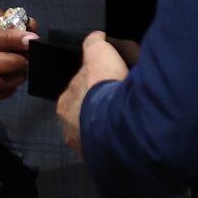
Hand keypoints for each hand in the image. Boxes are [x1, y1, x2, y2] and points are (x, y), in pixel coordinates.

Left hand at [56, 29, 132, 151]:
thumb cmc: (105, 88)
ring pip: (97, 132)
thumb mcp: (101, 56)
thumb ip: (96, 45)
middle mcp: (69, 127)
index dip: (95, 86)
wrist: (120, 125)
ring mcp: (84, 147)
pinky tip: (132, 136)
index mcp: (65, 103)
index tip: (110, 85)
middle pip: (86, 113)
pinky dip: (119, 141)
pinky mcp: (101, 161)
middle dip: (100, 108)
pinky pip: (109, 148)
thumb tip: (97, 36)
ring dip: (110, 126)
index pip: (79, 92)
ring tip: (130, 121)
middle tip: (121, 103)